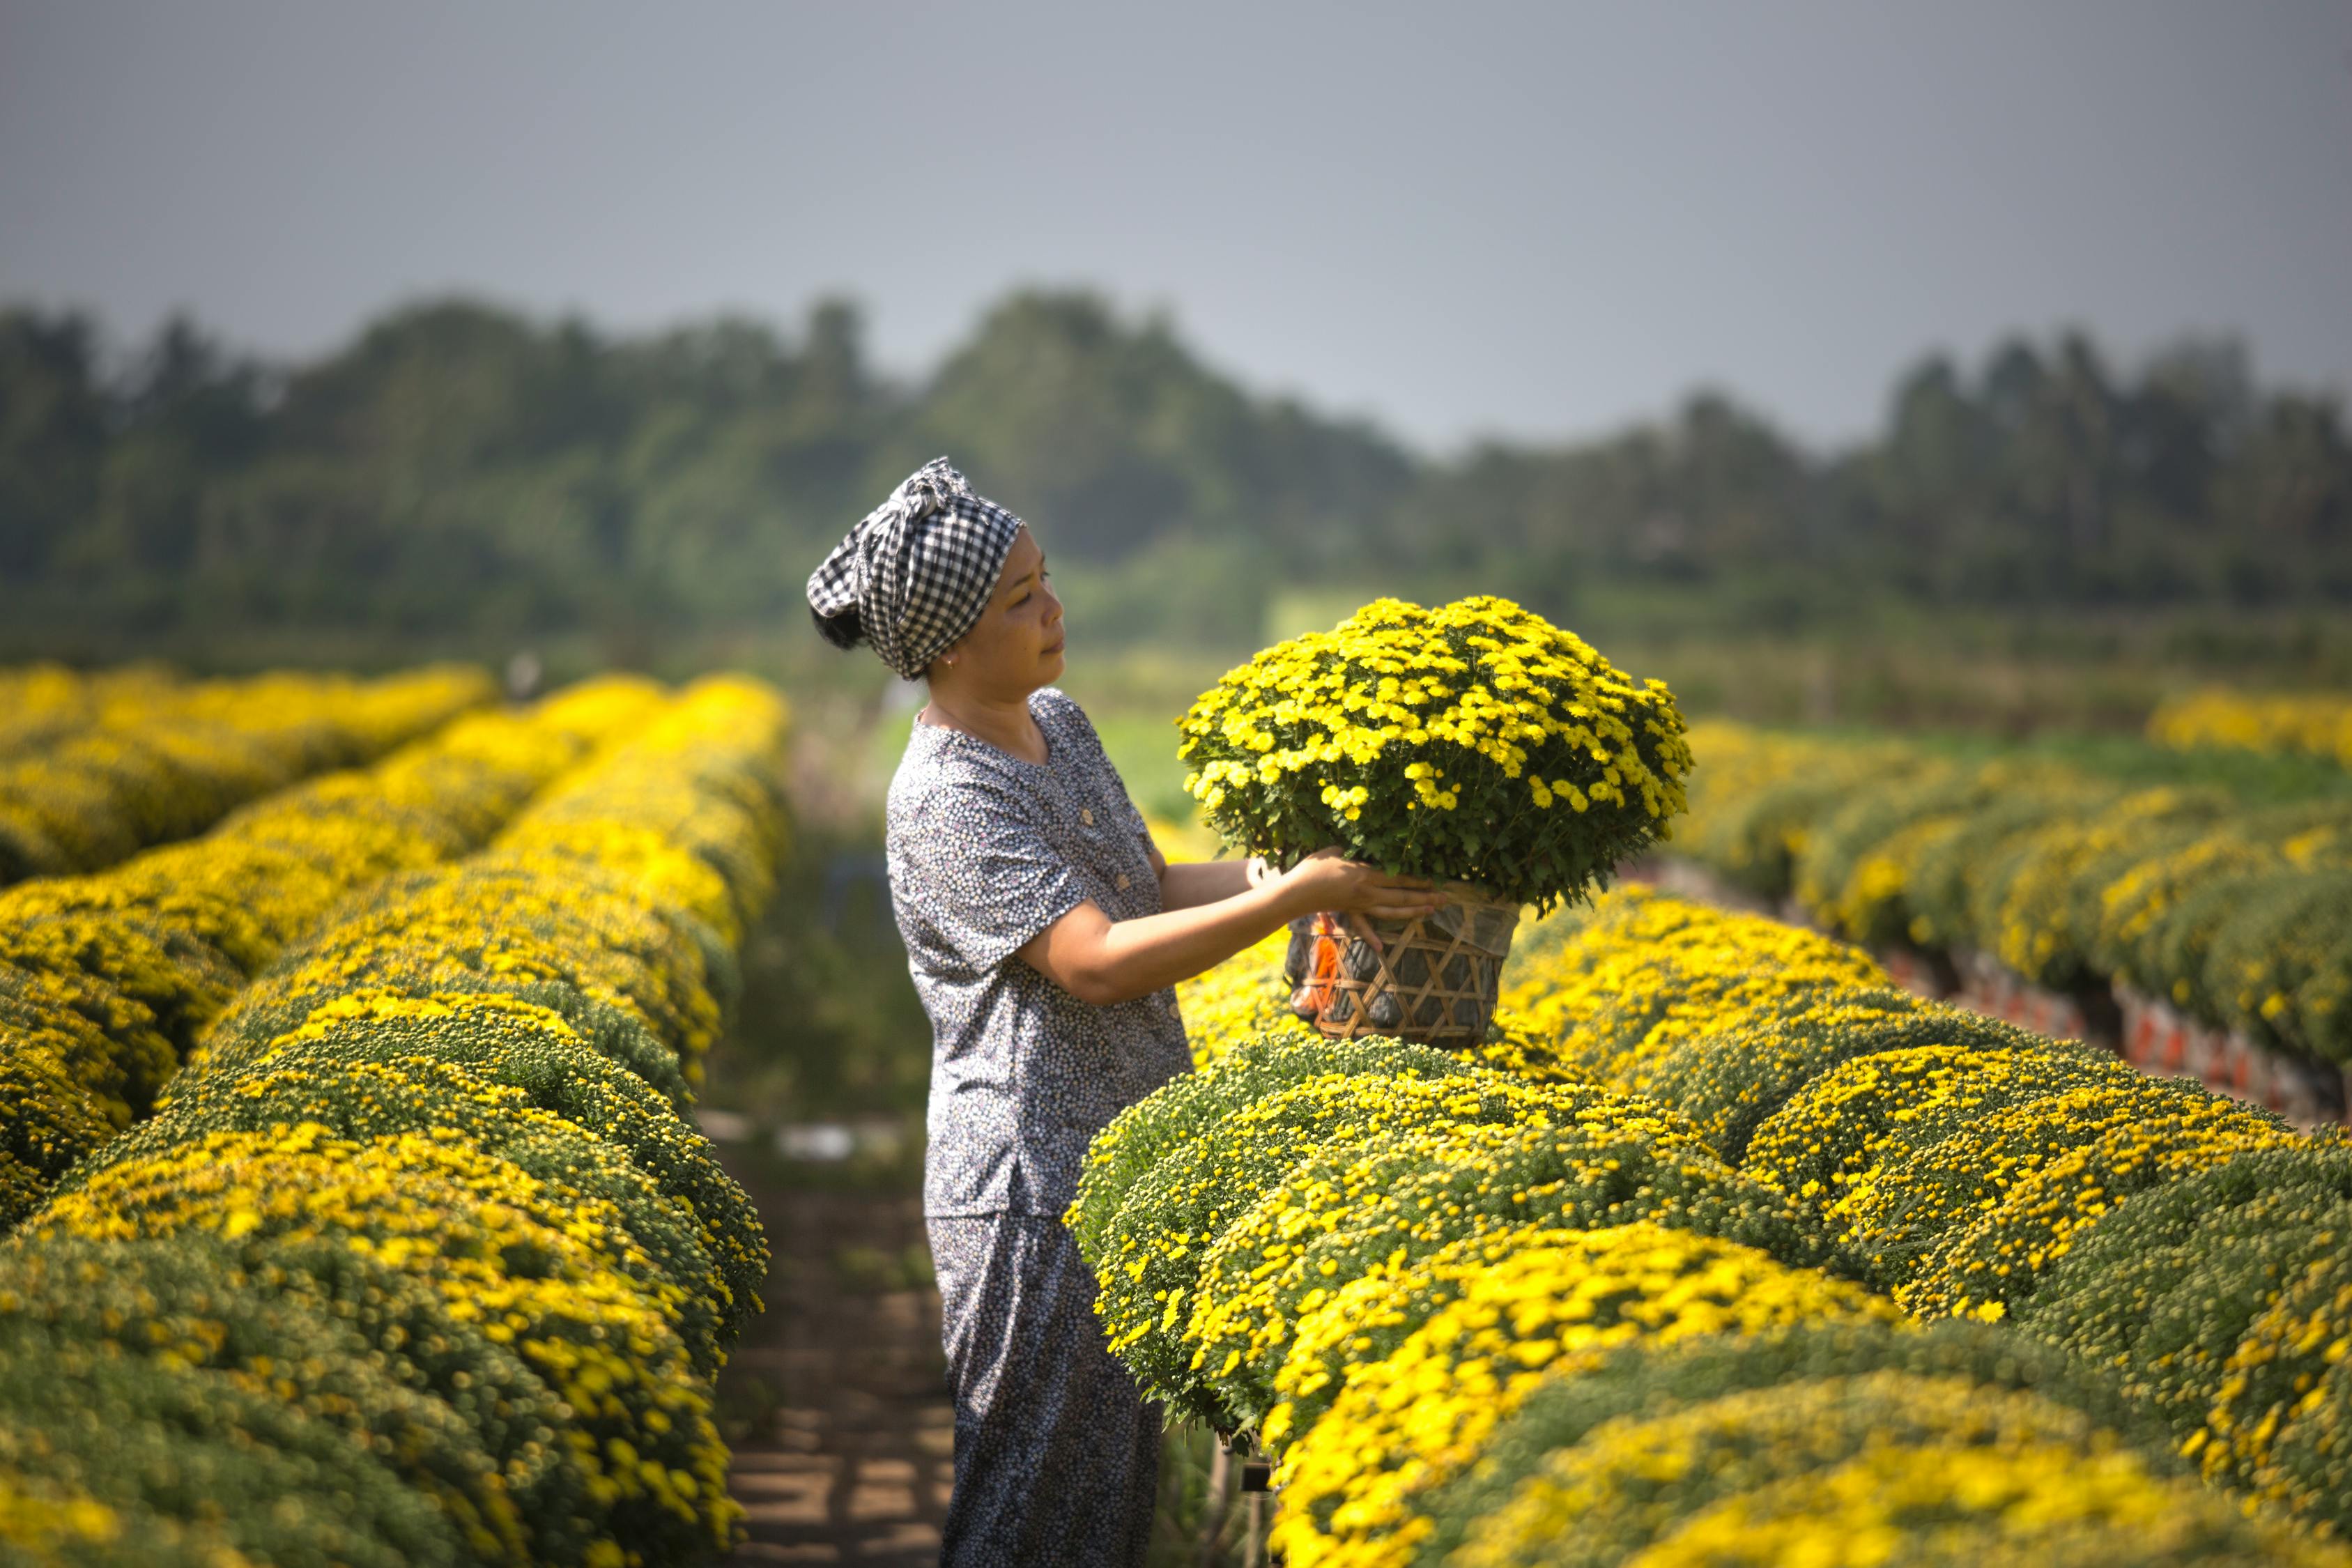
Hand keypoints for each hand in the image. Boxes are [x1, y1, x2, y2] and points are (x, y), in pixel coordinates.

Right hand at [1275, 846, 1449, 922]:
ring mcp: (1359, 906)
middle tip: (1445, 900)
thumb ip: (1354, 850)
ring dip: (1412, 913)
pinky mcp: (1349, 912)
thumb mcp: (1336, 850)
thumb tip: (1362, 846)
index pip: (1399, 880)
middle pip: (1402, 898)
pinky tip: (1382, 948)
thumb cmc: (1314, 867)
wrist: (1296, 892)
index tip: (1434, 882)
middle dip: (1425, 898)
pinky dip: (1372, 938)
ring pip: (1391, 912)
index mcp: (1366, 875)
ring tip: (1429, 913)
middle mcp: (1368, 893)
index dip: (1418, 882)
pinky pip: (1363, 926)